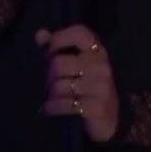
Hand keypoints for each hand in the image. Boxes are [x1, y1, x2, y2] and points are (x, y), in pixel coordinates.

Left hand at [36, 25, 119, 141]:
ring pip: (59, 86)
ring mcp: (101, 87)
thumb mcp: (72, 65)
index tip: (49, 52)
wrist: (110, 118)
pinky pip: (65, 104)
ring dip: (50, 95)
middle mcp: (102, 66)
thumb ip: (55, 48)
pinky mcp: (97, 107)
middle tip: (48, 85)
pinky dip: (52, 107)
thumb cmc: (86, 87)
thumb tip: (40, 33)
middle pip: (59, 64)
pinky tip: (50, 108)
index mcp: (97, 51)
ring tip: (51, 98)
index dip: (59, 38)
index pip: (80, 33)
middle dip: (48, 76)